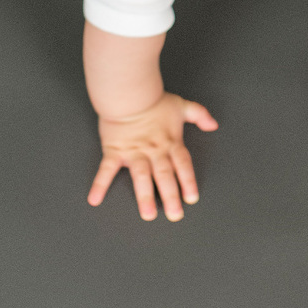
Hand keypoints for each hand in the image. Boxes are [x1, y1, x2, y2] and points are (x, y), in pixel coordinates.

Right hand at [87, 92, 218, 221]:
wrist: (129, 93)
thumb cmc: (153, 100)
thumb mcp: (181, 105)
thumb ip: (199, 114)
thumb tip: (213, 124)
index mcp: (169, 142)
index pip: (182, 164)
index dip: (188, 181)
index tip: (191, 198)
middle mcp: (153, 151)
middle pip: (164, 175)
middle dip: (170, 196)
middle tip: (174, 215)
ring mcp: (134, 152)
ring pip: (141, 177)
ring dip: (144, 196)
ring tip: (147, 214)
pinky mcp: (115, 151)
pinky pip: (106, 170)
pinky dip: (100, 184)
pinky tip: (95, 199)